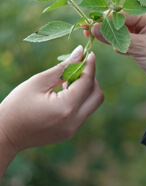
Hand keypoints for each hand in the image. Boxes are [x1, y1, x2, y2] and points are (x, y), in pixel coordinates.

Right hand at [0, 47, 103, 167]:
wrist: (7, 133)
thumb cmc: (17, 105)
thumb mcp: (38, 82)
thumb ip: (62, 68)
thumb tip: (80, 52)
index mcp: (66, 107)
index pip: (87, 83)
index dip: (90, 66)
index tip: (89, 54)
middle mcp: (74, 121)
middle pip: (97, 96)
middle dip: (91, 80)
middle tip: (78, 69)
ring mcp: (73, 130)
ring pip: (92, 105)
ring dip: (85, 90)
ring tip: (66, 82)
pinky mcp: (70, 133)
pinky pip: (83, 113)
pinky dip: (79, 101)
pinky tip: (63, 94)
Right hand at [88, 8, 145, 92]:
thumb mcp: (139, 47)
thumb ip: (116, 37)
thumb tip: (94, 28)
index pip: (121, 13)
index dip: (104, 19)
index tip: (88, 25)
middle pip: (119, 19)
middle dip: (104, 25)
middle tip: (86, 30)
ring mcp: (143, 32)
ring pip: (120, 31)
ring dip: (109, 36)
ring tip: (92, 37)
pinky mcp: (141, 44)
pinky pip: (123, 41)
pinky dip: (117, 45)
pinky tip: (116, 50)